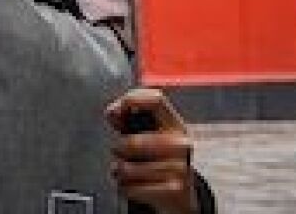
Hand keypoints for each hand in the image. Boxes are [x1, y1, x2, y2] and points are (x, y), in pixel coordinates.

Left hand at [106, 89, 200, 213]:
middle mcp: (180, 144)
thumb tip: (112, 112)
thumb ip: (130, 121)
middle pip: (130, 142)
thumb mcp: (150, 136)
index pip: (156, 100)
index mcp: (175, 125)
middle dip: (118, 149)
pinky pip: (131, 188)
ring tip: (126, 172)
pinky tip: (132, 186)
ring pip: (128, 169)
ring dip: (119, 172)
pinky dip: (125, 188)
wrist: (182, 195)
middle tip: (121, 153)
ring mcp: (179, 167)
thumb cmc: (160, 160)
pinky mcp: (174, 190)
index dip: (131, 99)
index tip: (114, 111)